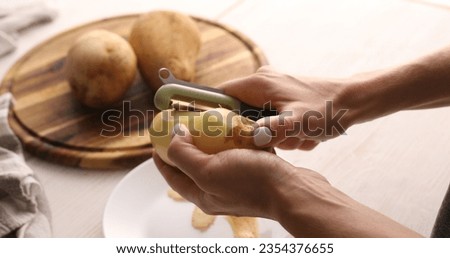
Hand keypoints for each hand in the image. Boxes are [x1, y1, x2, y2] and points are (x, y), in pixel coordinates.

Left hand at [154, 124, 420, 236]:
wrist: (294, 191)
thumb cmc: (253, 182)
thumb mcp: (209, 169)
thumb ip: (185, 155)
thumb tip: (173, 138)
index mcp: (202, 194)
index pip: (172, 175)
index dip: (161, 155)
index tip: (157, 136)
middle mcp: (216, 191)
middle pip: (192, 165)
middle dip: (185, 145)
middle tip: (182, 124)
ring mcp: (235, 184)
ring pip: (215, 159)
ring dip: (210, 141)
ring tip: (207, 123)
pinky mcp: (253, 174)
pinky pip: (236, 156)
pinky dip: (231, 142)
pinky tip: (234, 128)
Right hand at [219, 66, 351, 149]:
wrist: (355, 101)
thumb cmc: (328, 109)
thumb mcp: (297, 124)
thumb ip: (271, 131)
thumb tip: (249, 138)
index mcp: (259, 83)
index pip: (221, 95)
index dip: (217, 115)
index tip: (223, 136)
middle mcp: (263, 82)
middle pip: (241, 113)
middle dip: (258, 132)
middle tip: (280, 140)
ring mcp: (275, 89)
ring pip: (260, 119)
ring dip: (277, 135)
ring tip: (298, 137)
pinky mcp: (285, 97)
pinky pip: (275, 119)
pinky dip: (287, 131)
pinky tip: (304, 134)